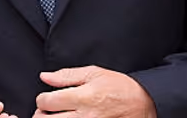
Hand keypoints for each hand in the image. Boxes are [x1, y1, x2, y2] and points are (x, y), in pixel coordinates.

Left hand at [33, 66, 155, 117]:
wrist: (144, 104)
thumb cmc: (120, 88)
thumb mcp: (94, 73)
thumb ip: (66, 76)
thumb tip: (45, 76)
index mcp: (81, 97)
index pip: (46, 102)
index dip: (42, 99)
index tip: (48, 99)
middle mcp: (83, 116)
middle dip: (42, 116)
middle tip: (48, 112)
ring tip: (58, 117)